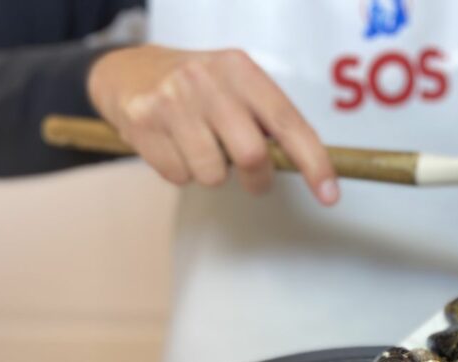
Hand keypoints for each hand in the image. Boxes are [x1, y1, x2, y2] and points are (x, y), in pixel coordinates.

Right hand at [88, 45, 338, 203]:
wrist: (127, 71)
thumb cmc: (197, 88)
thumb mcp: (234, 84)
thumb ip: (267, 118)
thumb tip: (308, 165)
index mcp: (240, 70)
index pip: (288, 122)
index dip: (313, 162)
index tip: (330, 194)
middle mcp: (207, 80)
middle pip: (251, 155)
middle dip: (258, 180)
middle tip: (254, 180)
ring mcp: (172, 101)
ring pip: (212, 174)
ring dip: (213, 175)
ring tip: (201, 150)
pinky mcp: (143, 123)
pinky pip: (178, 176)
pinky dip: (181, 172)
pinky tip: (174, 147)